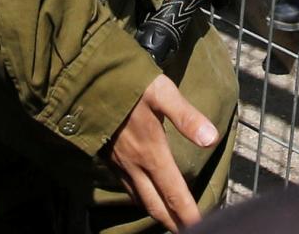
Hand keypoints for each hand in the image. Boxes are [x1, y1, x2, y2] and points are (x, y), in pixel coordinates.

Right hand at [106, 74, 218, 231]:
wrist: (87, 81)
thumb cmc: (128, 83)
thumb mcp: (162, 92)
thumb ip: (187, 117)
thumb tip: (211, 139)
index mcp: (151, 153)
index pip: (174, 194)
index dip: (188, 214)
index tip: (201, 226)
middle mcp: (134, 165)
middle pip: (155, 205)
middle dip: (172, 221)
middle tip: (187, 230)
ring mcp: (119, 163)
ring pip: (139, 199)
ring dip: (156, 212)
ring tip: (169, 218)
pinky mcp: (108, 158)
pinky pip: (126, 186)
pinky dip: (140, 198)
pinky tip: (144, 192)